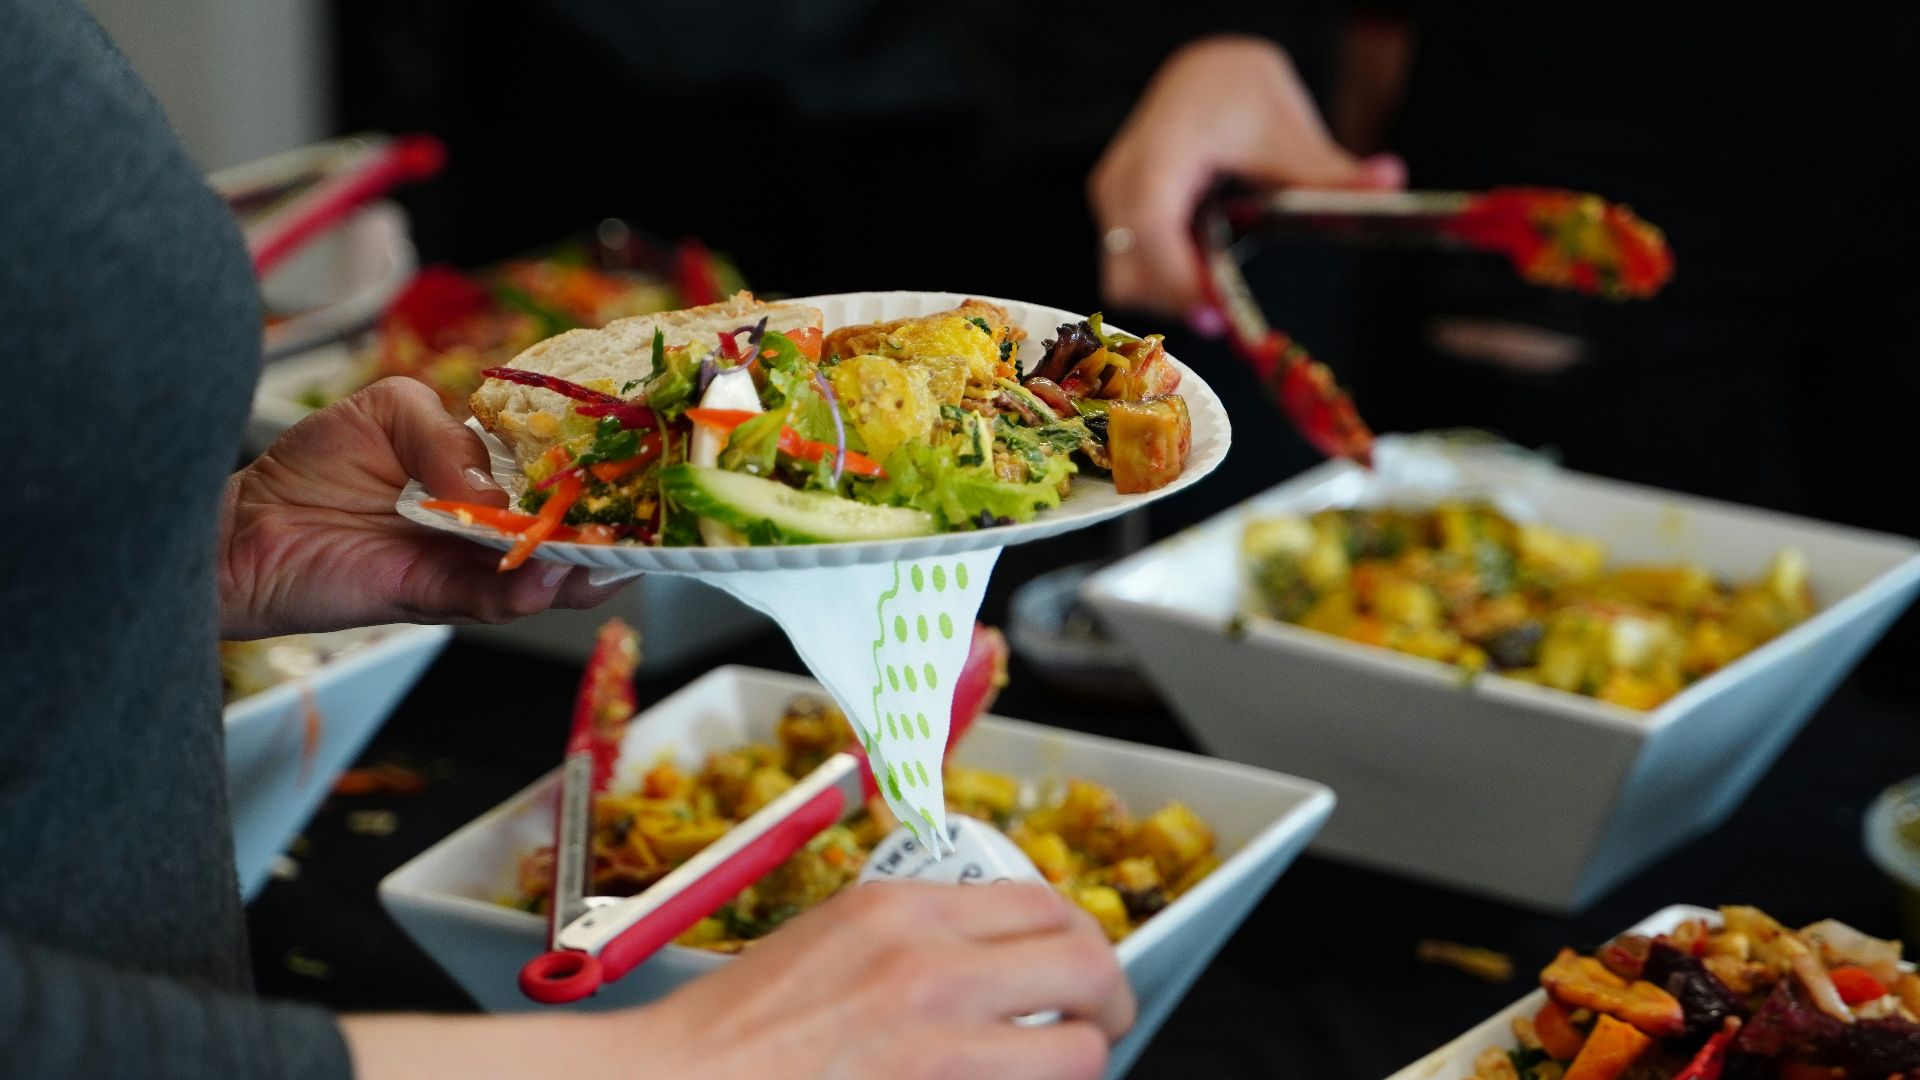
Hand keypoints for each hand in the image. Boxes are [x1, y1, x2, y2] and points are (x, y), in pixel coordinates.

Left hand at [219, 377, 619, 637]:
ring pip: (541, 574)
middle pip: (565, 532)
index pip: (555, 474)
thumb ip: (446, 435)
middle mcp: (486, 527)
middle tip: (649, 523)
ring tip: (611, 558)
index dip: (597, 473)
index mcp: (485, 476)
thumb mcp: (390, 410)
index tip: (638, 466)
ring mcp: (465, 565)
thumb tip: (488, 489)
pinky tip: (547, 575)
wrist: (245, 528)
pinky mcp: (432, 596)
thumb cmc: (315, 467)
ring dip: (581, 570)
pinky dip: (522, 590)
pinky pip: (490, 598)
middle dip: (611, 531)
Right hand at [342, 883, 1132, 1079]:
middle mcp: (932, 969)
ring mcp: (938, 1045)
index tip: (1082, 966)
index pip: (1044, 906)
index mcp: (903, 912)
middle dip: (1109, 1002)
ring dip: (1081, 1063)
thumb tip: (991, 956)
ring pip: (1078, 1053)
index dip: (1082, 940)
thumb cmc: (736, 1029)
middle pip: (1086, 966)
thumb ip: (916, 939)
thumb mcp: (832, 940)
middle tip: (1102, 1024)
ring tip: (1063, 1069)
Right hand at [1089, 35, 1405, 320]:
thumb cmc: (1238, 91)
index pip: (1150, 223)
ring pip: (1124, 277)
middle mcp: (1123, 179)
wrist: (1203, 73)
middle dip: (1175, 300)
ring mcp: (1113, 199)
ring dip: (1170, 295)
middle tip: (1229, 319)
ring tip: (1220, 292)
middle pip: (1129, 266)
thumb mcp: (1288, 129)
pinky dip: (1166, 282)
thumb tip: (1391, 180)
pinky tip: (1205, 273)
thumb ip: (1330, 171)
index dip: (1175, 274)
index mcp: (1163, 150)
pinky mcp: (1118, 216)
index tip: (1215, 312)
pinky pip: (1131, 267)